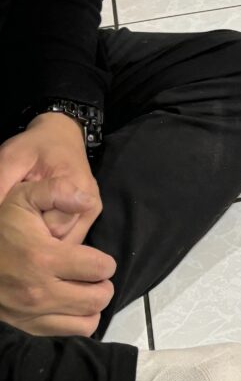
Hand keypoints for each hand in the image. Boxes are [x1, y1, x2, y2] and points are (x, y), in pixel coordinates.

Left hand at [0, 112, 101, 243]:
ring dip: (46, 238)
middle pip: (62, 239)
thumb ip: (2, 183)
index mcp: (75, 187)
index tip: (14, 215)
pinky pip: (70, 238)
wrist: (61, 136)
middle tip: (21, 217)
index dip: (29, 226)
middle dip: (38, 234)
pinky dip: (53, 236)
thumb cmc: (35, 146)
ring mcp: (91, 212)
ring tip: (30, 220)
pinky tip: (40, 223)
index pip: (53, 226)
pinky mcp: (88, 216)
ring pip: (67, 243)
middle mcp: (90, 204)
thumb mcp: (12, 157)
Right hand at [0, 178, 116, 336]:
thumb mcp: (22, 199)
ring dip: (92, 305)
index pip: (100, 268)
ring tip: (83, 290)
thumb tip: (86, 199)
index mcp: (43, 258)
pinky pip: (70, 334)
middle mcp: (39, 290)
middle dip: (102, 284)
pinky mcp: (26, 328)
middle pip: (99, 297)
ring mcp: (32, 313)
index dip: (104, 261)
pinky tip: (71, 306)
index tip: (95, 258)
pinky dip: (78, 321)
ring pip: (88, 320)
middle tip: (93, 275)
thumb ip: (56, 192)